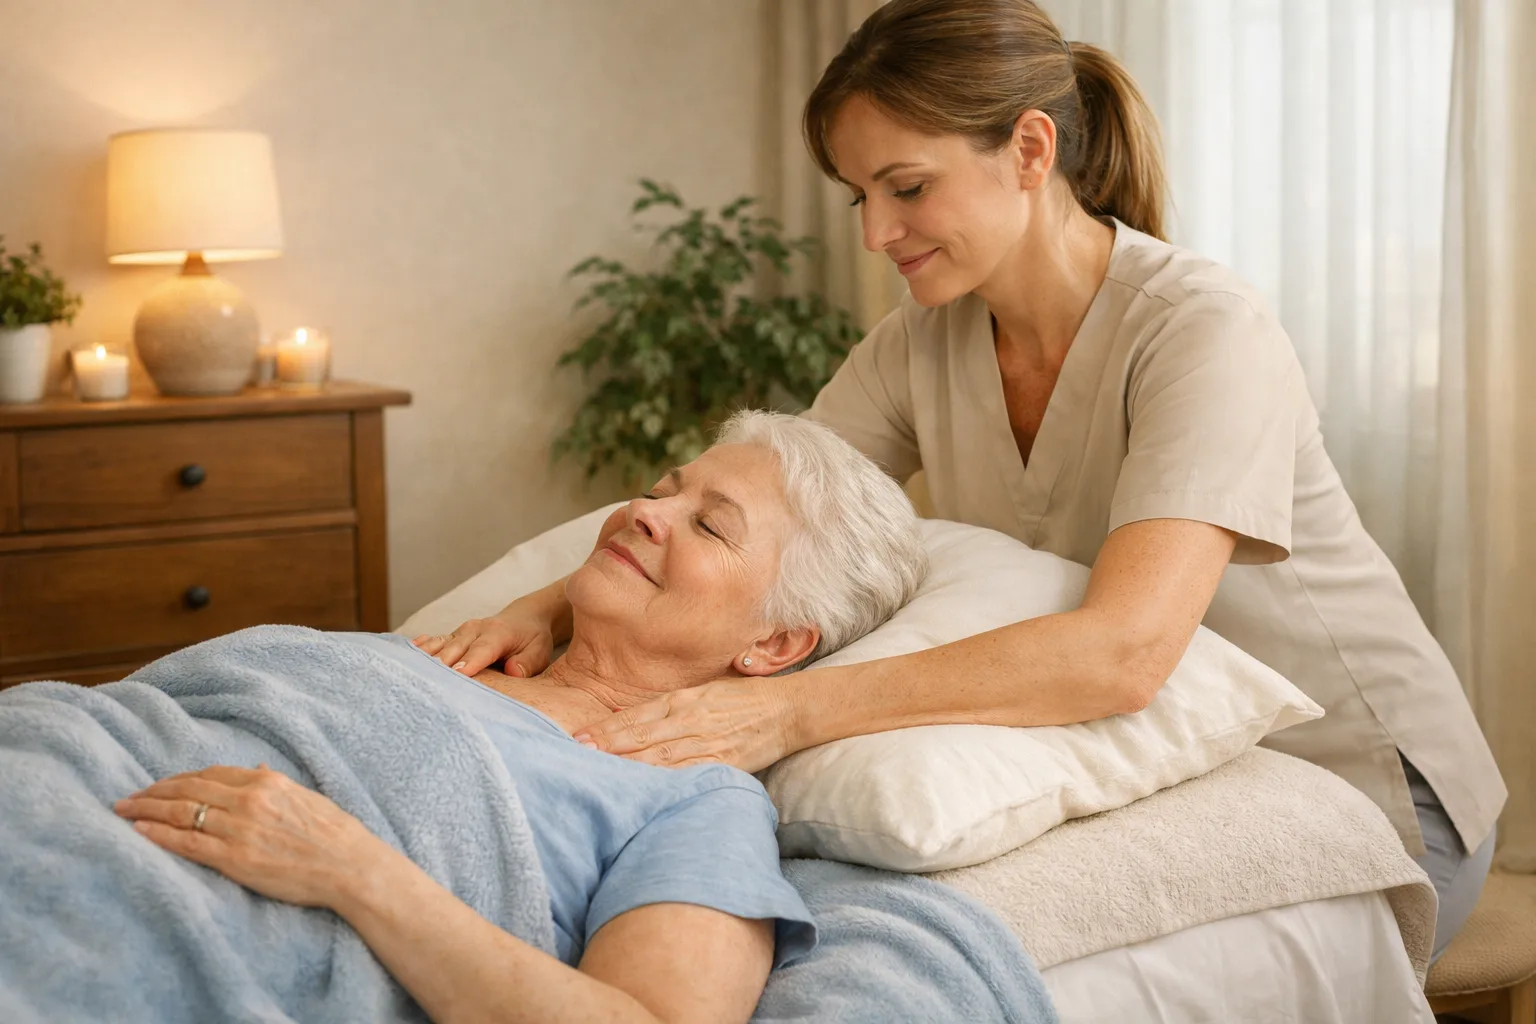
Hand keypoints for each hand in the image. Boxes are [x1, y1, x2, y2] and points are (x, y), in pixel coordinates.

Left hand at [114, 765, 382, 908]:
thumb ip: (277, 783)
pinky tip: (140, 832)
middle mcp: (250, 799)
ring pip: (181, 813)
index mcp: (267, 782)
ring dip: (146, 810)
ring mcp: (240, 829)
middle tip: (127, 798)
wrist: (351, 866)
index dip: (179, 779)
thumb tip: (257, 767)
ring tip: (124, 811)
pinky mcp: (235, 858)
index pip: (210, 775)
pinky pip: (188, 843)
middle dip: (152, 792)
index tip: (159, 786)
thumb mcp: (307, 797)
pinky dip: (160, 835)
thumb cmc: (335, 835)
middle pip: (188, 790)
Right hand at [413, 612, 553, 677]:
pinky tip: (401, 656)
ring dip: (423, 659)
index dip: (468, 663)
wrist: (524, 619)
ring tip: (404, 673)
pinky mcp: (451, 637)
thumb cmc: (532, 640)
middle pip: (453, 650)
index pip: (481, 651)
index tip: (456, 675)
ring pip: (438, 645)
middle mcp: (475, 630)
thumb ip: (527, 662)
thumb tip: (513, 672)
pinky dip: (418, 649)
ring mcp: (460, 632)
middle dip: (440, 666)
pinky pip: (432, 642)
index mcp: (497, 634)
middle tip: (425, 685)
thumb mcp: (540, 651)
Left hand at [572, 676, 801, 773]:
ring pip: (662, 758)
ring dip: (629, 767)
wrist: (788, 711)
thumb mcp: (702, 692)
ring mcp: (709, 744)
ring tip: (599, 775)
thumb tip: (624, 719)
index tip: (579, 737)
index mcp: (686, 700)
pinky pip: (690, 775)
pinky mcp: (725, 765)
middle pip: (643, 737)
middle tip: (576, 756)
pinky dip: (665, 783)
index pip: (638, 716)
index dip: (607, 728)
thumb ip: (666, 706)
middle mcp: (694, 720)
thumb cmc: (742, 699)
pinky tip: (643, 792)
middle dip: (609, 747)